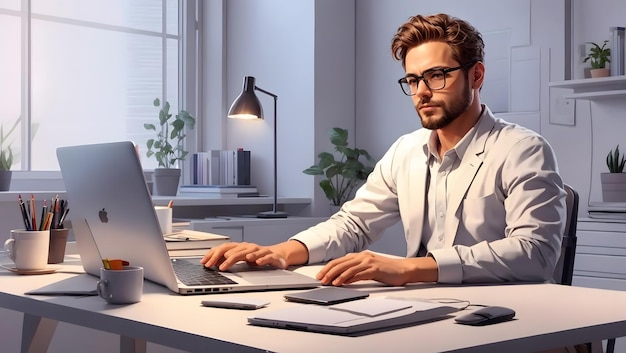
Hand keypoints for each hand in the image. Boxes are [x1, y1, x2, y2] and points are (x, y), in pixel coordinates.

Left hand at [200, 242, 286, 270]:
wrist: (277, 255)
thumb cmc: (257, 257)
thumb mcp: (241, 258)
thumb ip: (228, 260)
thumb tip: (213, 263)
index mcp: (240, 247)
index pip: (224, 248)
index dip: (213, 254)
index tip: (204, 262)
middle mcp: (248, 247)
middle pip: (233, 249)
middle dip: (221, 256)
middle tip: (213, 265)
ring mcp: (259, 250)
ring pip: (248, 251)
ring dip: (238, 256)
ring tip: (229, 260)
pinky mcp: (270, 256)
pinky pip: (265, 256)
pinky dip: (261, 258)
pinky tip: (257, 262)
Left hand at [316, 251, 437, 285]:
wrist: (402, 270)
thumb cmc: (385, 270)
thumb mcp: (368, 269)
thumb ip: (355, 272)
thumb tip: (342, 279)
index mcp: (359, 256)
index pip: (339, 261)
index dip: (328, 268)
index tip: (320, 275)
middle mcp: (362, 256)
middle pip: (340, 263)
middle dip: (328, 271)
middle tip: (320, 279)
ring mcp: (368, 262)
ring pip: (347, 267)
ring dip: (336, 275)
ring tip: (328, 282)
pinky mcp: (374, 269)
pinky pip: (358, 273)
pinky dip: (348, 277)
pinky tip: (342, 282)